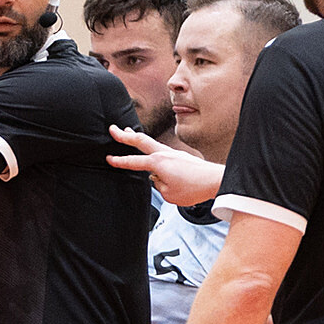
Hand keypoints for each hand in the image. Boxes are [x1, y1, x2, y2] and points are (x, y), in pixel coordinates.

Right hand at [106, 126, 225, 205]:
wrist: (216, 181)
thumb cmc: (194, 188)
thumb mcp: (169, 194)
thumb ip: (158, 185)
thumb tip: (157, 179)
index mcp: (157, 163)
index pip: (133, 161)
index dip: (119, 161)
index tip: (108, 158)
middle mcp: (164, 154)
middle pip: (140, 140)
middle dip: (124, 135)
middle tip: (113, 129)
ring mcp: (173, 153)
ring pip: (150, 142)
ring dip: (137, 136)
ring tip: (128, 132)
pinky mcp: (180, 156)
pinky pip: (160, 150)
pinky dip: (150, 146)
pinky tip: (149, 151)